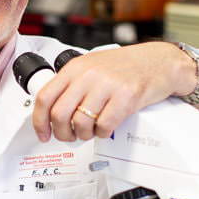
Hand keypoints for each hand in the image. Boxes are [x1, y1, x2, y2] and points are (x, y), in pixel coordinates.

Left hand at [32, 42, 198, 141]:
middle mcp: (88, 75)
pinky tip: (106, 128)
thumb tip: (52, 111)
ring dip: (83, 135)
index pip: (45, 97)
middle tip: (69, 136)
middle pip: (60, 114)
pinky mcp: (126, 97)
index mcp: (75, 68)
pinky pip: (105, 126)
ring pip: (81, 123)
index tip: (43, 134)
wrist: (158, 61)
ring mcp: (107, 85)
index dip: (39, 121)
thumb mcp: (92, 67)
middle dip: (62, 133)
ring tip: (90, 131)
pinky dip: (103, 133)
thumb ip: (72, 85)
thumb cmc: (126, 66)